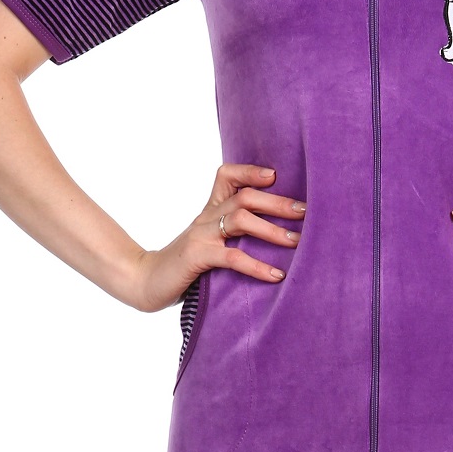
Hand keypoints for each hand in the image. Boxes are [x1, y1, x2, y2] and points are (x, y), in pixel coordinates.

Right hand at [127, 163, 305, 312]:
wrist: (145, 281)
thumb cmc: (185, 264)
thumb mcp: (210, 241)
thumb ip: (234, 234)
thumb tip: (280, 234)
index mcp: (210, 209)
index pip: (227, 175)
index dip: (251, 171)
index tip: (277, 176)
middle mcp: (207, 216)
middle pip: (245, 196)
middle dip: (279, 203)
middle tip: (306, 212)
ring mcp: (201, 235)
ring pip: (241, 219)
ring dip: (273, 230)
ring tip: (297, 241)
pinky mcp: (197, 256)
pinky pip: (232, 256)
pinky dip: (257, 266)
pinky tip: (276, 275)